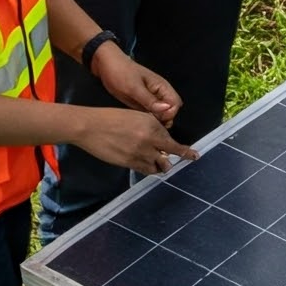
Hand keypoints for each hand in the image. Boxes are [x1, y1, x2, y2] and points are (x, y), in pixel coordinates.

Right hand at [73, 106, 196, 173]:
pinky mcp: (128, 163)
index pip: (173, 143)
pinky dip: (150, 168)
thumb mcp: (138, 116)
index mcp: (152, 126)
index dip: (185, 151)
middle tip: (181, 159)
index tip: (194, 155)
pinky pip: (145, 170)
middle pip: (169, 157)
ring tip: (162, 163)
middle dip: (176, 159)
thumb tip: (161, 137)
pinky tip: (150, 165)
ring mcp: (138, 154)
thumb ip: (152, 127)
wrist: (91, 127)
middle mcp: (148, 141)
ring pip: (158, 167)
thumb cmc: (112, 117)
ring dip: (161, 165)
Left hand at [90, 44, 182, 126]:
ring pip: (161, 113)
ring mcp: (150, 98)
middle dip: (165, 119)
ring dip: (156, 120)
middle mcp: (159, 93)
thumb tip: (167, 109)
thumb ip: (149, 100)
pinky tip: (139, 123)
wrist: (106, 65)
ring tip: (143, 125)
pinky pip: (150, 113)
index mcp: (161, 86)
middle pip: (170, 110)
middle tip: (150, 125)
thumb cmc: (121, 74)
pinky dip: (148, 119)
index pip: (175, 104)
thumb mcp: (133, 88)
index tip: (157, 120)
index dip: (170, 114)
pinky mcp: (141, 102)